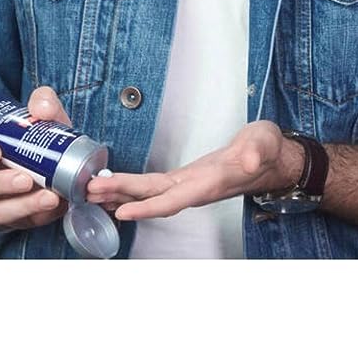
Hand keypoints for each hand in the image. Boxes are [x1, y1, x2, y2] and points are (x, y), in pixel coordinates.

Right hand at [0, 87, 70, 231]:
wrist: (51, 168)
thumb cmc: (37, 140)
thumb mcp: (41, 117)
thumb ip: (43, 104)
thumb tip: (42, 109)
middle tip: (23, 177)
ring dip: (21, 203)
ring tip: (46, 194)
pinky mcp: (17, 217)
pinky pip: (22, 220)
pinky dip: (39, 212)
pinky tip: (55, 202)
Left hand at [87, 121, 304, 220]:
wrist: (267, 161)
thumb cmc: (264, 152)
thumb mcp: (265, 144)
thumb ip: (257, 152)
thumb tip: (249, 159)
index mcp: (210, 183)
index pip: (175, 199)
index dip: (150, 207)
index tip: (124, 212)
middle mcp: (194, 189)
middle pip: (153, 196)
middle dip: (121, 195)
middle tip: (91, 190)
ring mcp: (187, 185)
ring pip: (149, 192)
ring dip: (120, 193)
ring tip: (93, 192)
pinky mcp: (183, 179)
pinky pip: (153, 186)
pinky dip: (132, 188)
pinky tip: (115, 192)